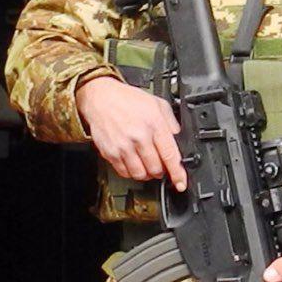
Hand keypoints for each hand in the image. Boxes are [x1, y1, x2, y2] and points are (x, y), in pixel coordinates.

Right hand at [75, 75, 187, 190]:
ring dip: (146, 174)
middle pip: (155, 169)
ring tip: (146, 165)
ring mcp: (123, 146)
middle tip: (159, 164)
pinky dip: (131, 172)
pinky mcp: (110, 152)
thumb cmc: (127, 99)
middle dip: (161, 170)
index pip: (170, 156)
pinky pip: (124, 172)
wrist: (100, 98)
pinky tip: (133, 162)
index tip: (181, 183)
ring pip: (140, 174)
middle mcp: (138, 136)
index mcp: (154, 124)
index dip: (178, 173)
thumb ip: (171, 122)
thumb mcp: (157, 103)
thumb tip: (179, 140)